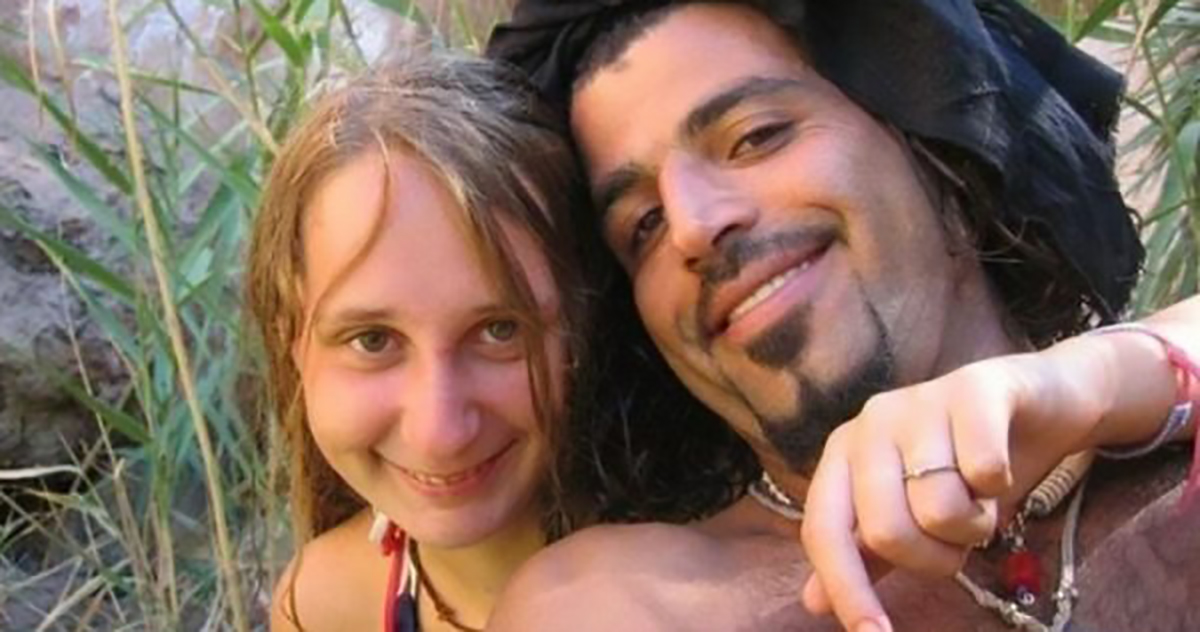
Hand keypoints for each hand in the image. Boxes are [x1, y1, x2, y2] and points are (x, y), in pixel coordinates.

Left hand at [798, 352, 1104, 631]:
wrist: (1043, 403)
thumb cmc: (967, 467)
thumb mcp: (913, 514)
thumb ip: (865, 555)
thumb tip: (811, 602)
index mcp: (844, 453)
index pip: (824, 531)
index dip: (847, 590)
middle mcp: (871, 421)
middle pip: (886, 531)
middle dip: (935, 557)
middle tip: (960, 538)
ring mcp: (921, 399)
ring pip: (939, 508)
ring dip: (975, 525)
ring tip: (982, 499)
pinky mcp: (975, 388)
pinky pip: (983, 469)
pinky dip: (1000, 487)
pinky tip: (1002, 469)